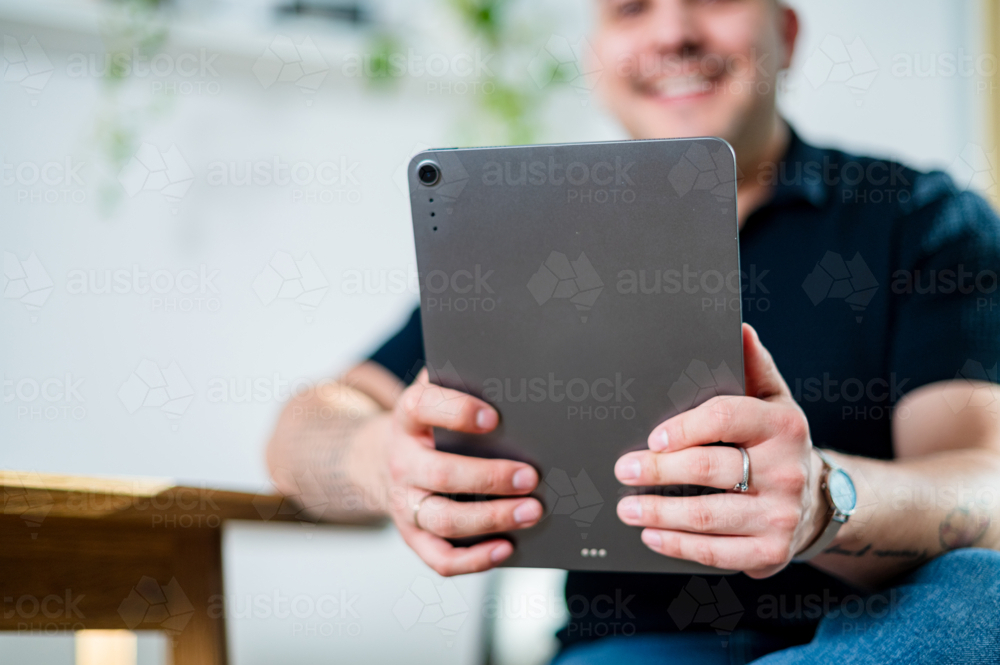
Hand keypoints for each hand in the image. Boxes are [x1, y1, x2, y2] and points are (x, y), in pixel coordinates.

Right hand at [370, 369, 542, 575]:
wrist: (387, 458)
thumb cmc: (431, 424)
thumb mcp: (436, 395)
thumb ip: (462, 382)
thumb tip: (510, 379)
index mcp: (408, 418)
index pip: (423, 407)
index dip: (456, 412)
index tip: (493, 418)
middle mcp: (402, 462)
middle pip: (441, 474)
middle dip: (490, 477)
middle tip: (531, 476)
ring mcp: (405, 503)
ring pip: (444, 519)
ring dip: (492, 518)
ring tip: (532, 511)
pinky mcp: (413, 536)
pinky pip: (440, 557)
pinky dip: (475, 559)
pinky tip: (507, 548)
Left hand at [613, 323, 827, 577]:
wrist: (817, 501)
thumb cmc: (776, 442)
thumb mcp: (773, 400)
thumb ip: (754, 365)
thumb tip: (738, 327)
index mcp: (783, 426)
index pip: (727, 419)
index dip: (685, 428)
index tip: (652, 437)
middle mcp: (786, 470)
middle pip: (710, 469)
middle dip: (659, 470)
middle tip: (624, 469)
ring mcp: (780, 514)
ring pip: (708, 515)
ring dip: (659, 512)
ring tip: (626, 507)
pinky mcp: (771, 552)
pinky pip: (717, 552)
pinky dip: (677, 545)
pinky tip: (651, 535)